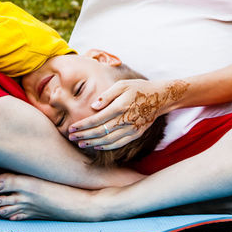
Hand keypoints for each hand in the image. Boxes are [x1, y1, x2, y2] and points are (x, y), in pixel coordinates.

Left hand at [66, 78, 185, 150]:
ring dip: (93, 143)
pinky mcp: (136, 134)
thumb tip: (93, 106)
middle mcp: (125, 120)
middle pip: (100, 132)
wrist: (159, 98)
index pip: (97, 119)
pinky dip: (107, 146)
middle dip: (84, 135)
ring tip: (81, 143)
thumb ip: (107, 95)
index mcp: (120, 107)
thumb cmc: (138, 88)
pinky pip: (119, 143)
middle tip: (71, 137)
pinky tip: (97, 145)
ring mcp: (131, 129)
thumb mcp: (122, 84)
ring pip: (108, 140)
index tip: (72, 128)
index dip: (83, 125)